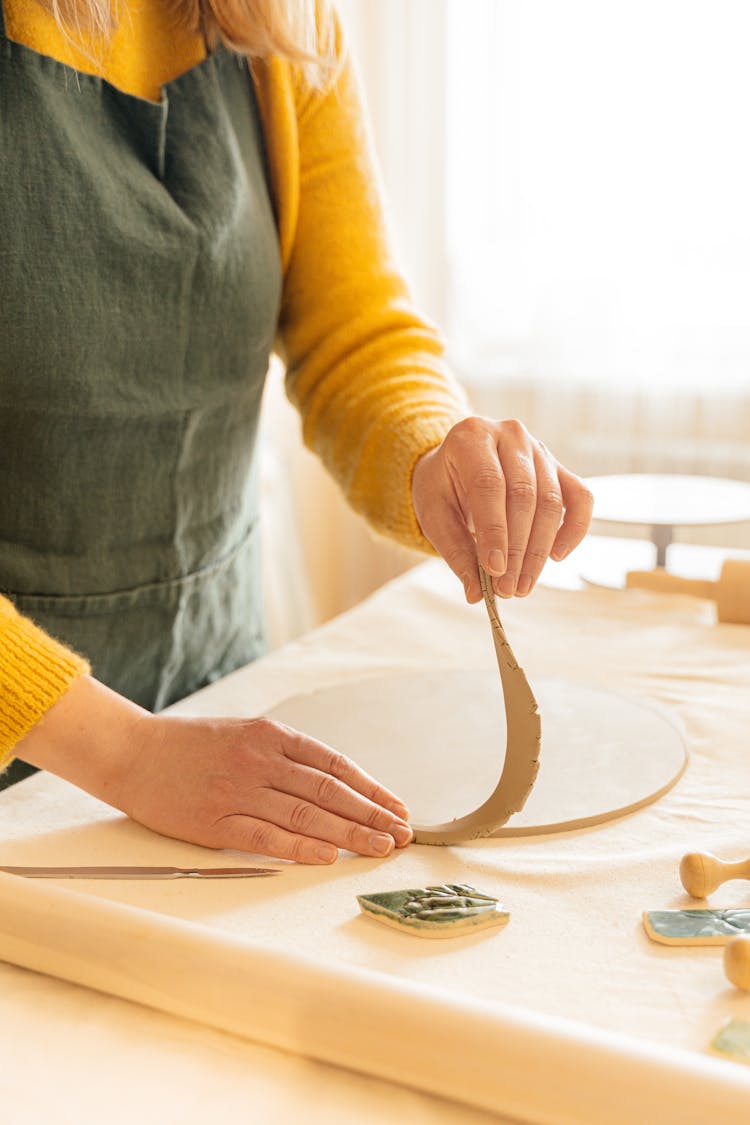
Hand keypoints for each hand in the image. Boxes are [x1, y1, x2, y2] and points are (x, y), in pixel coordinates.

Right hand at [16, 676, 412, 864]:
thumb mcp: (243, 734)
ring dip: (349, 834)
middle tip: (403, 833)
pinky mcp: (214, 822)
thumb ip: (284, 756)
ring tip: (380, 847)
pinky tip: (329, 856)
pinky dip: (301, 847)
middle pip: (329, 790)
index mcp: (270, 735)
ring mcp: (237, 791)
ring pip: (306, 814)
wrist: (132, 752)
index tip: (398, 806)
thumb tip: (335, 786)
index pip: (335, 764)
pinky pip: (267, 836)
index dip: (371, 787)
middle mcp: (259, 760)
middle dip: (372, 813)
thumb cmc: (190, 746)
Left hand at [412, 416, 592, 602]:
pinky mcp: (559, 467)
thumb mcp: (434, 513)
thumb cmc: (442, 485)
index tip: (495, 570)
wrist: (455, 462)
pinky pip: (580, 498)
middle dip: (517, 549)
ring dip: (539, 550)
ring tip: (523, 585)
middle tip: (507, 588)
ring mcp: (539, 448)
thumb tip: (477, 593)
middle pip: (523, 495)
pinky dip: (574, 529)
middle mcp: (510, 435)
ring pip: (550, 501)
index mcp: (471, 436)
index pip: (489, 484)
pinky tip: (556, 557)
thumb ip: (455, 550)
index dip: (494, 531)